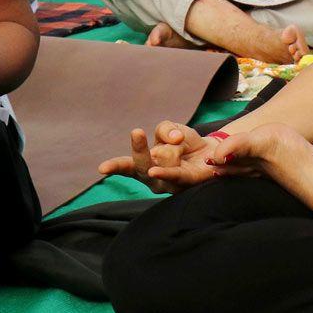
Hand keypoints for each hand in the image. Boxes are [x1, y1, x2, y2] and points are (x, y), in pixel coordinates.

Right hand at [98, 121, 220, 193]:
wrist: (210, 151)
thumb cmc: (184, 143)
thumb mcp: (171, 128)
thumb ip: (166, 129)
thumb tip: (172, 138)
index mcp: (144, 162)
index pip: (126, 166)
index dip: (115, 167)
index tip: (102, 168)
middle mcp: (151, 177)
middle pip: (139, 165)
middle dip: (138, 149)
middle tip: (136, 132)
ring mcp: (166, 184)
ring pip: (160, 162)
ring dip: (174, 147)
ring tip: (181, 145)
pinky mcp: (184, 184)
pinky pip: (173, 176)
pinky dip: (165, 172)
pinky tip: (154, 170)